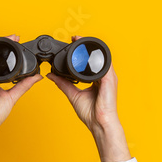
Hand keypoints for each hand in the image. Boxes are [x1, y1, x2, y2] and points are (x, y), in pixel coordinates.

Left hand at [47, 36, 130, 161]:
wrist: (99, 123)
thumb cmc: (91, 114)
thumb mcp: (73, 95)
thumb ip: (63, 83)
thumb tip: (51, 75)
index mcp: (97, 80)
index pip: (89, 63)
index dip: (81, 53)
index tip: (72, 44)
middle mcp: (104, 77)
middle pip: (95, 58)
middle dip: (85, 46)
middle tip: (74, 38)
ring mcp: (109, 78)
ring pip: (100, 57)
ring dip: (90, 47)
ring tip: (79, 39)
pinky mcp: (110, 80)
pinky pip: (105, 64)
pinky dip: (97, 56)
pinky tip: (89, 50)